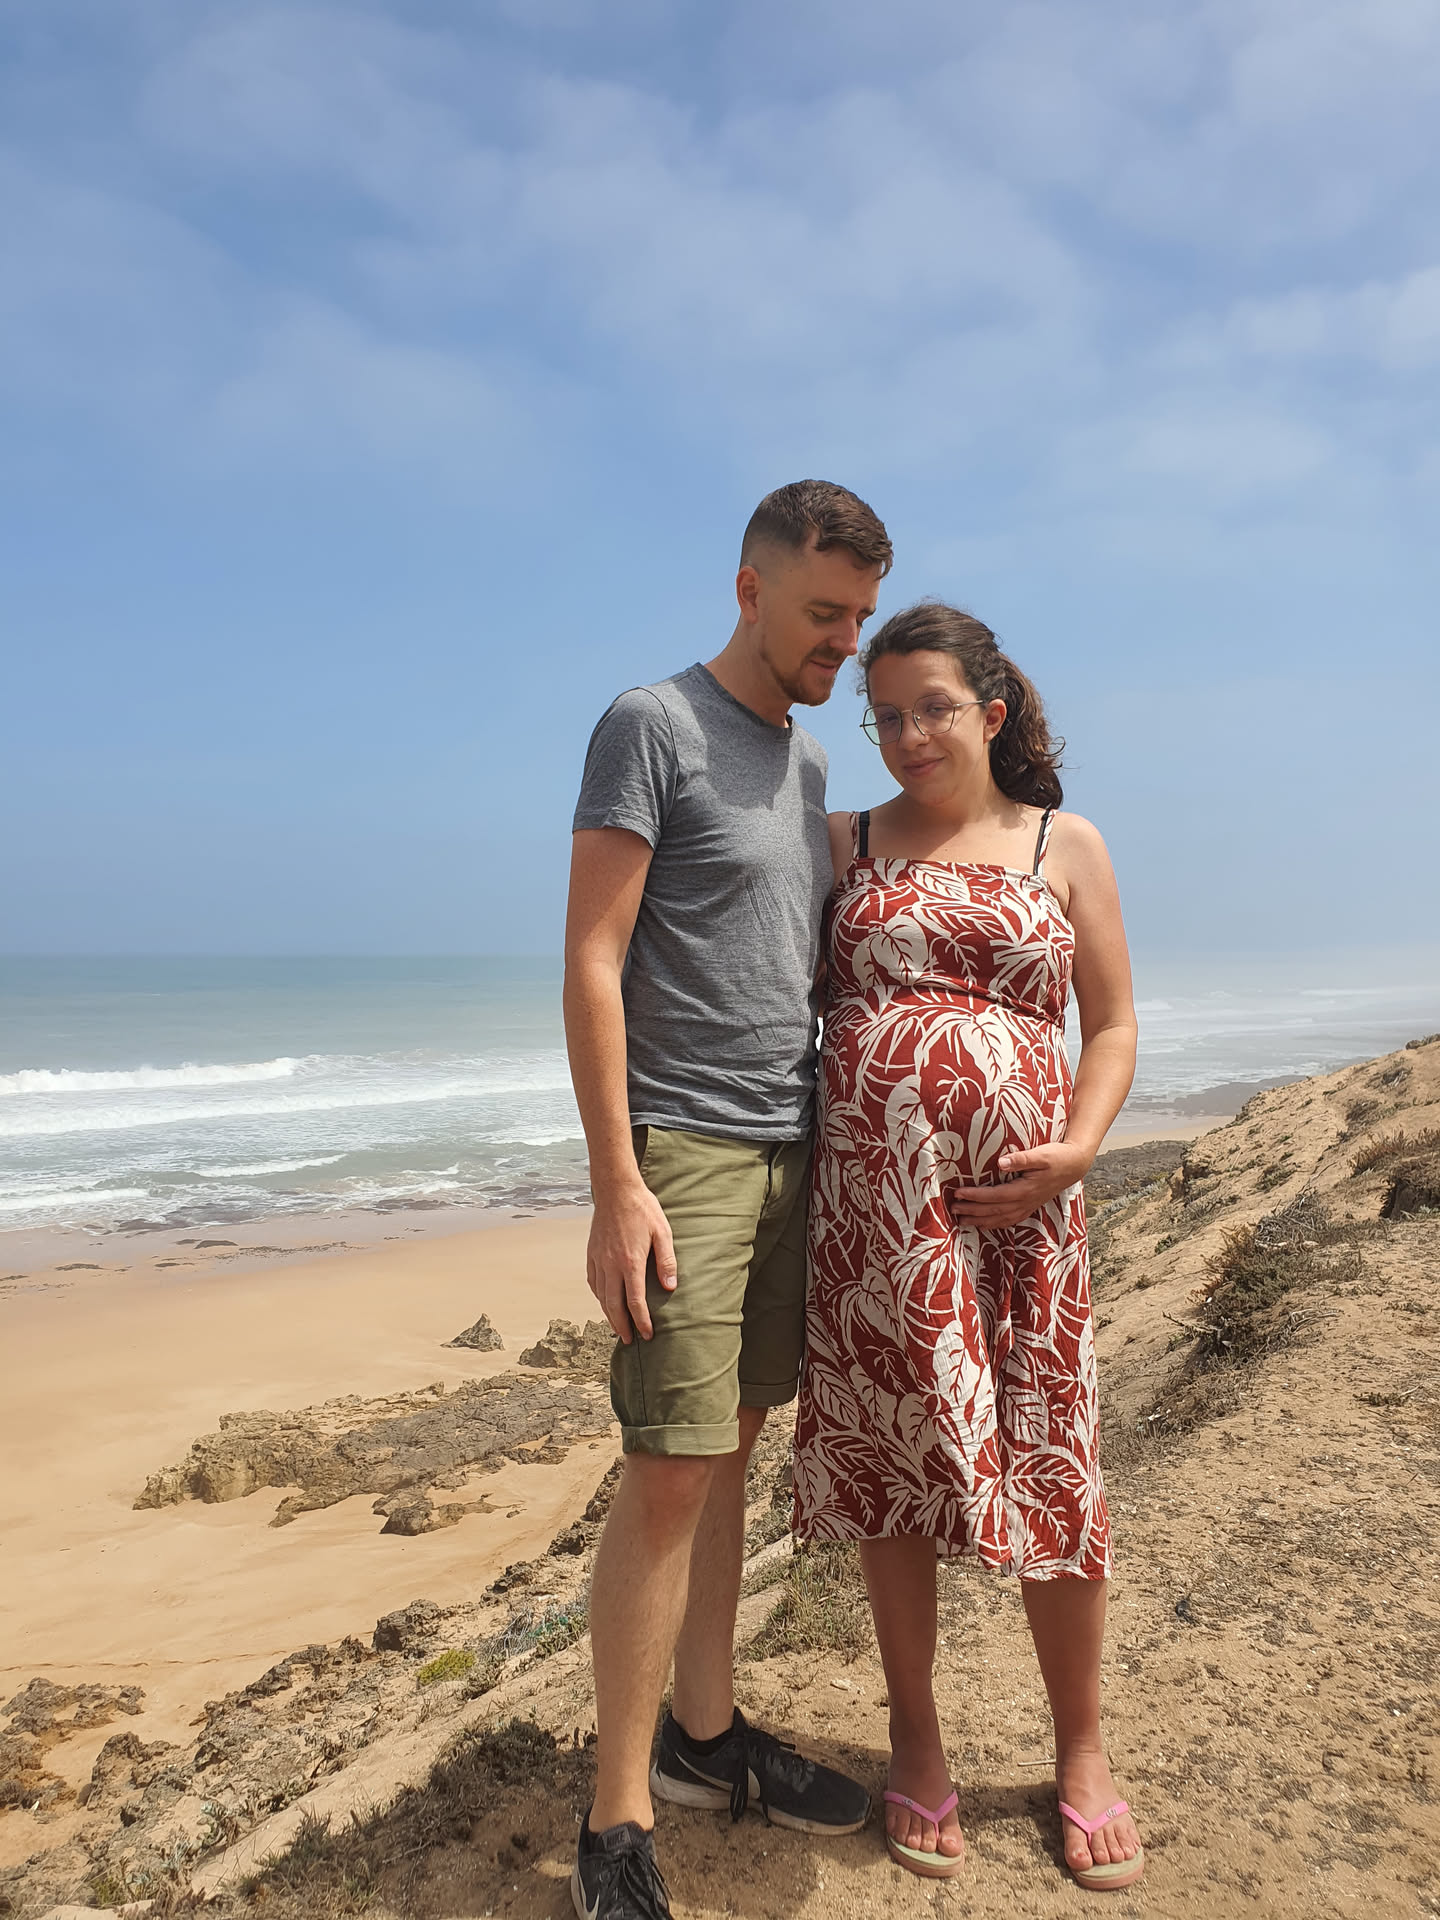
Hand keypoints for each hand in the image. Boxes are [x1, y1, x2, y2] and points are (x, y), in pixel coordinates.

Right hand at [586, 1179, 676, 1343]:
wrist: (616, 1189)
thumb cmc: (642, 1208)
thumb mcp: (663, 1232)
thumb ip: (666, 1260)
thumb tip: (669, 1287)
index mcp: (631, 1262)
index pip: (635, 1301)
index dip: (641, 1321)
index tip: (647, 1334)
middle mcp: (611, 1264)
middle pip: (614, 1305)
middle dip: (621, 1326)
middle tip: (628, 1340)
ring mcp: (599, 1259)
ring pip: (601, 1295)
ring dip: (608, 1314)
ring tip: (617, 1326)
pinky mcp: (591, 1252)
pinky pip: (593, 1281)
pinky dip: (599, 1296)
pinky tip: (604, 1300)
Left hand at [946, 1142, 1091, 1230]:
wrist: (1074, 1165)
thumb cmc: (1056, 1157)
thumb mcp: (1041, 1154)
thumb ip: (1021, 1159)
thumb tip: (1001, 1162)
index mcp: (1025, 1189)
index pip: (995, 1195)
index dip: (975, 1196)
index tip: (959, 1193)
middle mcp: (1025, 1201)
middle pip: (994, 1210)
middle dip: (972, 1211)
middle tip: (952, 1209)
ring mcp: (1028, 1206)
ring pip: (1000, 1218)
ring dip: (980, 1221)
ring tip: (962, 1221)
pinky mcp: (1030, 1206)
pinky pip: (1010, 1220)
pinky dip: (995, 1224)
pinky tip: (984, 1224)